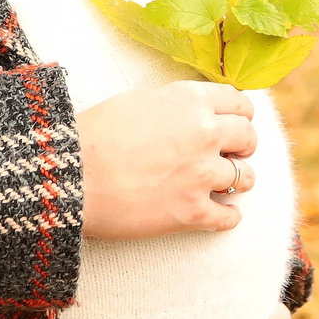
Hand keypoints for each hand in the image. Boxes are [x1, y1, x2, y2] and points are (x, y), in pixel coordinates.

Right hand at [79, 81, 256, 239]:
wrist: (70, 176)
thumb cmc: (93, 135)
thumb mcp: (137, 101)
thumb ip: (174, 105)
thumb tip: (192, 114)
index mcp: (190, 100)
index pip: (240, 102)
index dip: (239, 115)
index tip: (234, 125)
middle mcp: (204, 133)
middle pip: (249, 138)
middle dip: (242, 147)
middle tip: (232, 155)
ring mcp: (201, 174)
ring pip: (245, 178)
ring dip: (237, 182)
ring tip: (224, 186)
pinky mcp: (192, 213)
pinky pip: (229, 217)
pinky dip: (227, 217)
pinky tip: (220, 215)